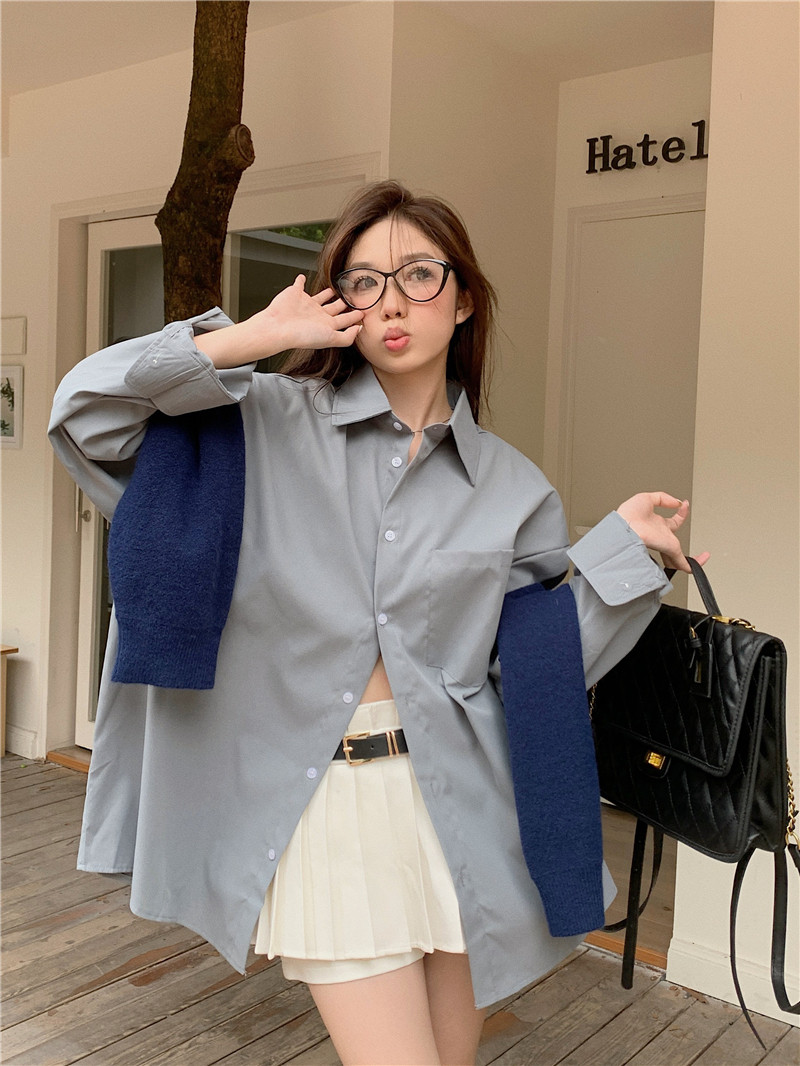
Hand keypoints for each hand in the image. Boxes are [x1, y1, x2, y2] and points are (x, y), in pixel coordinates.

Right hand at [195, 276, 363, 367]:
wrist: (279, 328)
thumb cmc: (301, 335)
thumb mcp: (331, 338)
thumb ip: (347, 337)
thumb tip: (359, 330)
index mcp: (326, 325)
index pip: (345, 320)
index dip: (355, 316)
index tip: (363, 312)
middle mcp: (317, 315)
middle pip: (336, 308)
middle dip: (345, 303)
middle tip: (354, 297)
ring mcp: (306, 304)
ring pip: (321, 297)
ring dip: (328, 292)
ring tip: (336, 288)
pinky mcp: (296, 293)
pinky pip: (300, 285)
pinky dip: (301, 280)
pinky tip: (304, 277)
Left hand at [616, 493, 709, 573]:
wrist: (625, 527)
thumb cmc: (628, 515)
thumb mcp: (646, 498)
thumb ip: (663, 498)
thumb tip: (676, 502)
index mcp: (656, 525)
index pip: (673, 522)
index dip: (681, 514)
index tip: (684, 505)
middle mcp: (661, 537)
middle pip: (674, 546)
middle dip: (681, 548)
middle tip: (695, 550)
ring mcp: (665, 544)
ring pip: (679, 558)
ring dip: (692, 559)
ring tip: (702, 559)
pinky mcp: (668, 550)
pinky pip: (683, 562)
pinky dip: (695, 563)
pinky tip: (702, 562)